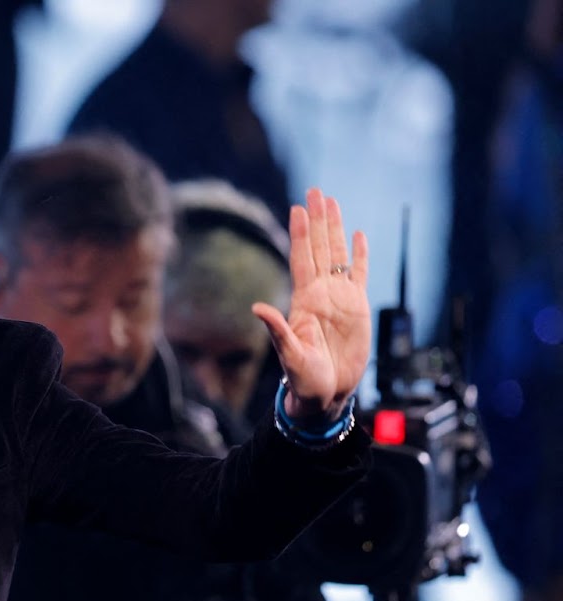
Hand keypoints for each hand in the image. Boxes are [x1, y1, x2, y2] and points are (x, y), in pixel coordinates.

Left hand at [251, 188, 370, 422]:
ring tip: (332, 202)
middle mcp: (320, 294)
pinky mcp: (357, 308)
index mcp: (303, 302)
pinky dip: (359, 255)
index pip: (302, 259)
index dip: (301, 233)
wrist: (325, 394)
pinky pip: (358, 275)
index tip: (297, 207)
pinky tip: (357, 235)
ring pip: (338, 255)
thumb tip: (256, 308)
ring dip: (335, 229)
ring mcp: (339, 299)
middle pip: (319, 248)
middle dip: (317, 219)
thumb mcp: (289, 357)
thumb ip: (277, 331)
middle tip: (315, 190)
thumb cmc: (304, 381)